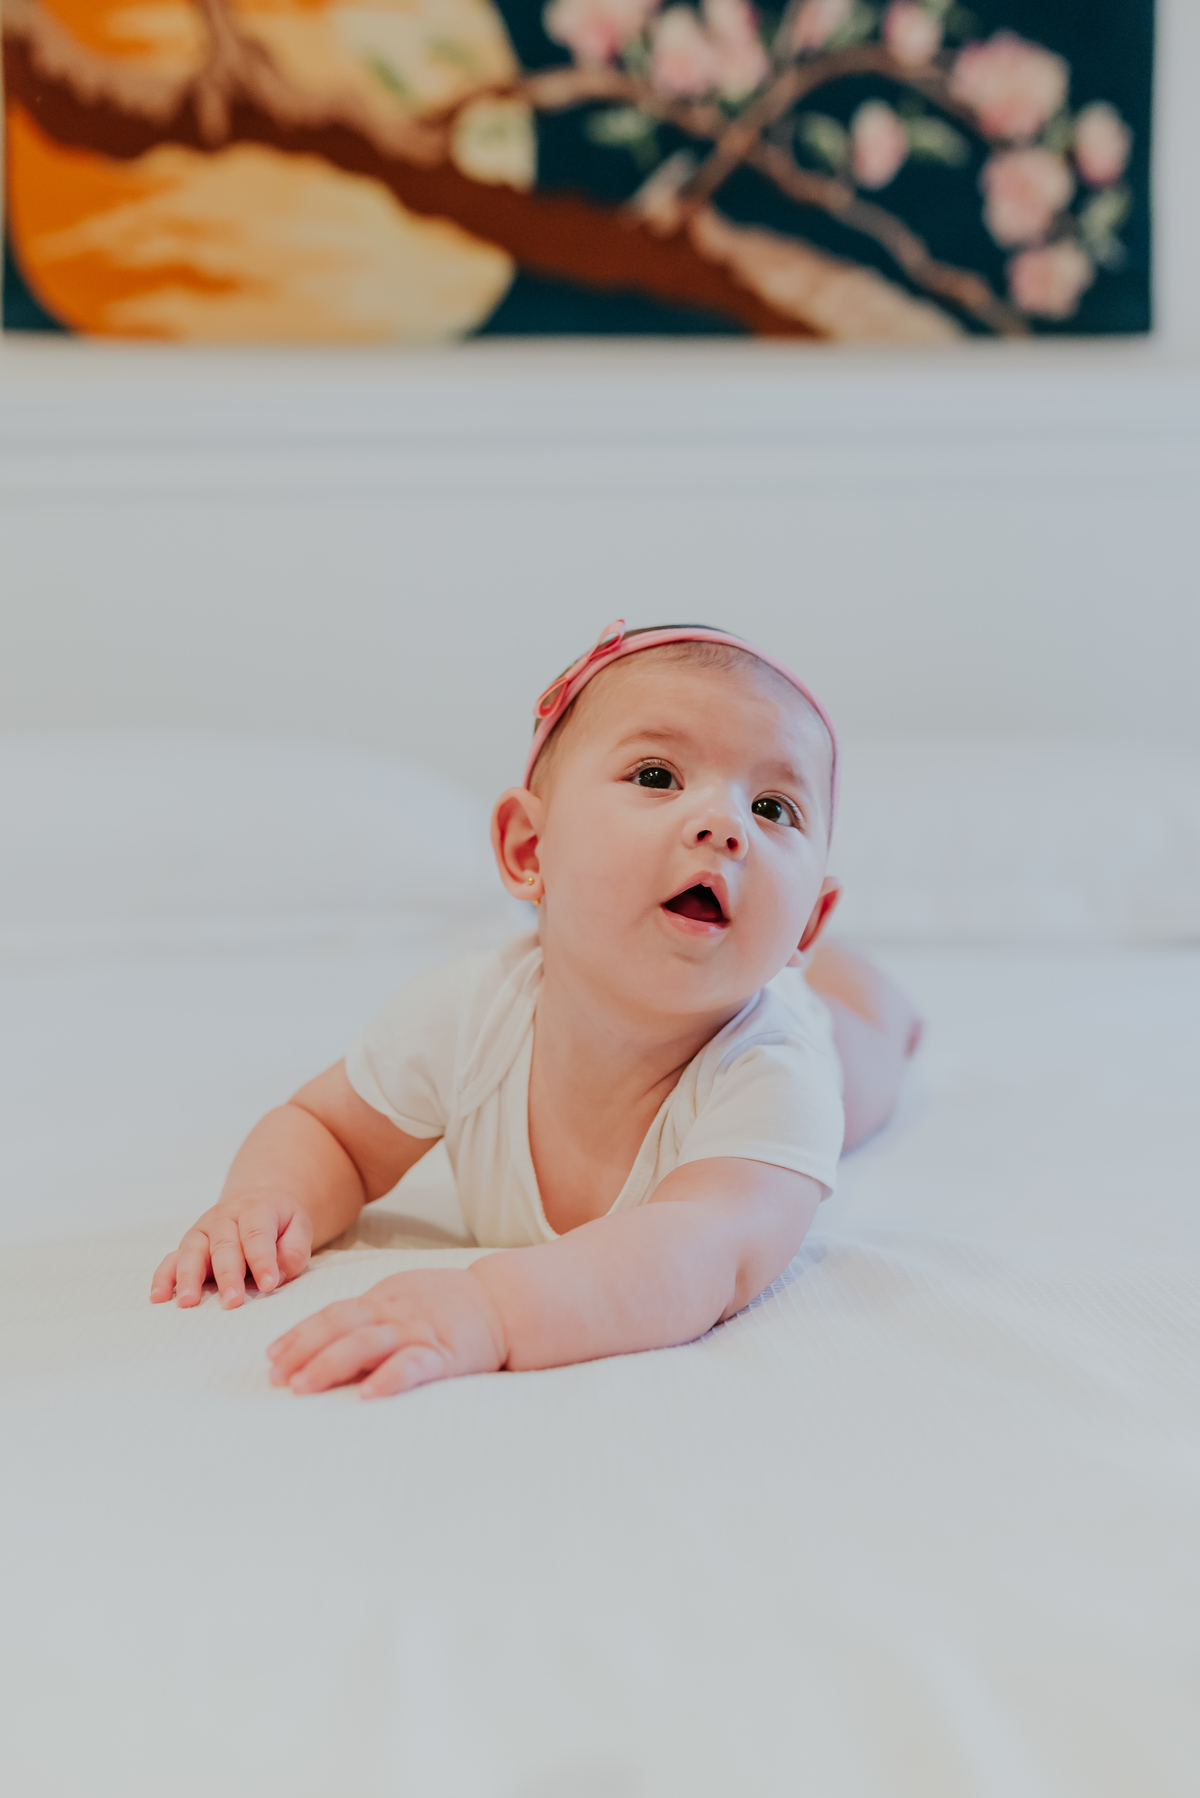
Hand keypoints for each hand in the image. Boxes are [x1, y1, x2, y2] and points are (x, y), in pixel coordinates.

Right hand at [150, 1194, 313, 1308]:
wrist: (258, 1202)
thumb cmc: (280, 1223)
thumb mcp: (299, 1228)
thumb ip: (293, 1252)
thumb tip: (275, 1277)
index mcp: (254, 1209)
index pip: (256, 1235)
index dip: (262, 1260)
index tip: (269, 1285)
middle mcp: (223, 1217)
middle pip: (223, 1246)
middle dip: (227, 1275)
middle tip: (232, 1301)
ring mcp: (201, 1231)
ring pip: (192, 1252)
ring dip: (189, 1278)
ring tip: (189, 1302)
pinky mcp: (187, 1246)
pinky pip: (171, 1260)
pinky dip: (163, 1278)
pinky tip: (159, 1297)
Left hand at [267, 1267, 505, 1398]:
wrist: (506, 1302)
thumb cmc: (453, 1304)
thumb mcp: (407, 1298)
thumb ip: (373, 1316)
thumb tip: (330, 1342)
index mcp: (384, 1298)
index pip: (333, 1314)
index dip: (300, 1334)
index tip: (271, 1355)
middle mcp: (395, 1311)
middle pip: (339, 1326)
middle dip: (303, 1350)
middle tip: (275, 1377)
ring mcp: (419, 1330)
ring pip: (366, 1343)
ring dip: (329, 1363)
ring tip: (302, 1386)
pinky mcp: (445, 1353)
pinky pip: (413, 1364)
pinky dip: (389, 1378)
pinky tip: (368, 1395)